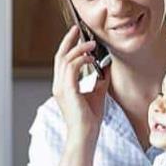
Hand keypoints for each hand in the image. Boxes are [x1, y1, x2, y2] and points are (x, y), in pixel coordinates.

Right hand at [52, 26, 109, 141]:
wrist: (85, 135)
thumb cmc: (89, 119)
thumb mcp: (97, 94)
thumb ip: (100, 79)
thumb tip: (106, 66)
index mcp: (63, 86)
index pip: (62, 61)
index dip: (68, 46)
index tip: (77, 35)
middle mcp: (58, 85)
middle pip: (60, 56)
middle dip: (69, 41)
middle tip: (77, 29)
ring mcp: (61, 88)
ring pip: (66, 59)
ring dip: (79, 49)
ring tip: (92, 45)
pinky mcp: (67, 90)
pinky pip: (71, 68)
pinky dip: (81, 60)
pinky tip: (92, 59)